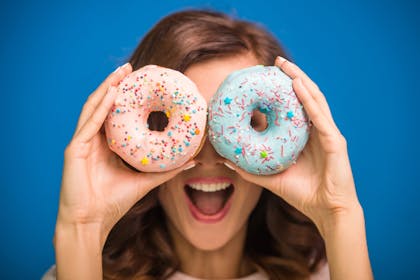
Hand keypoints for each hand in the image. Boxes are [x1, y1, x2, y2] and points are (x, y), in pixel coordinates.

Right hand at [56, 63, 193, 243]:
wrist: (91, 222)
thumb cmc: (114, 202)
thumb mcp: (145, 180)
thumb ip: (167, 169)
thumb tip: (194, 160)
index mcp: (105, 144)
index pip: (114, 113)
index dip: (126, 95)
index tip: (141, 80)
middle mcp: (92, 139)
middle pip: (103, 104)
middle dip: (115, 83)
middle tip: (130, 67)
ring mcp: (82, 142)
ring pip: (93, 108)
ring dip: (107, 88)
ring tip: (121, 72)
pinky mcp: (74, 149)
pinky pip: (88, 124)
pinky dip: (100, 107)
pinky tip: (112, 93)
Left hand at [225, 57, 360, 233]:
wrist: (327, 211)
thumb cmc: (302, 194)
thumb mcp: (271, 177)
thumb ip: (250, 169)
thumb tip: (226, 160)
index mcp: (305, 136)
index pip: (293, 107)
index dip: (281, 90)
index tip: (264, 77)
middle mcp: (317, 130)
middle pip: (305, 97)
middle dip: (291, 77)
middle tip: (276, 62)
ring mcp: (327, 133)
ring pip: (314, 99)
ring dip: (300, 80)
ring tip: (286, 65)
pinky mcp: (335, 140)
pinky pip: (320, 116)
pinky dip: (309, 99)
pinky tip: (297, 84)